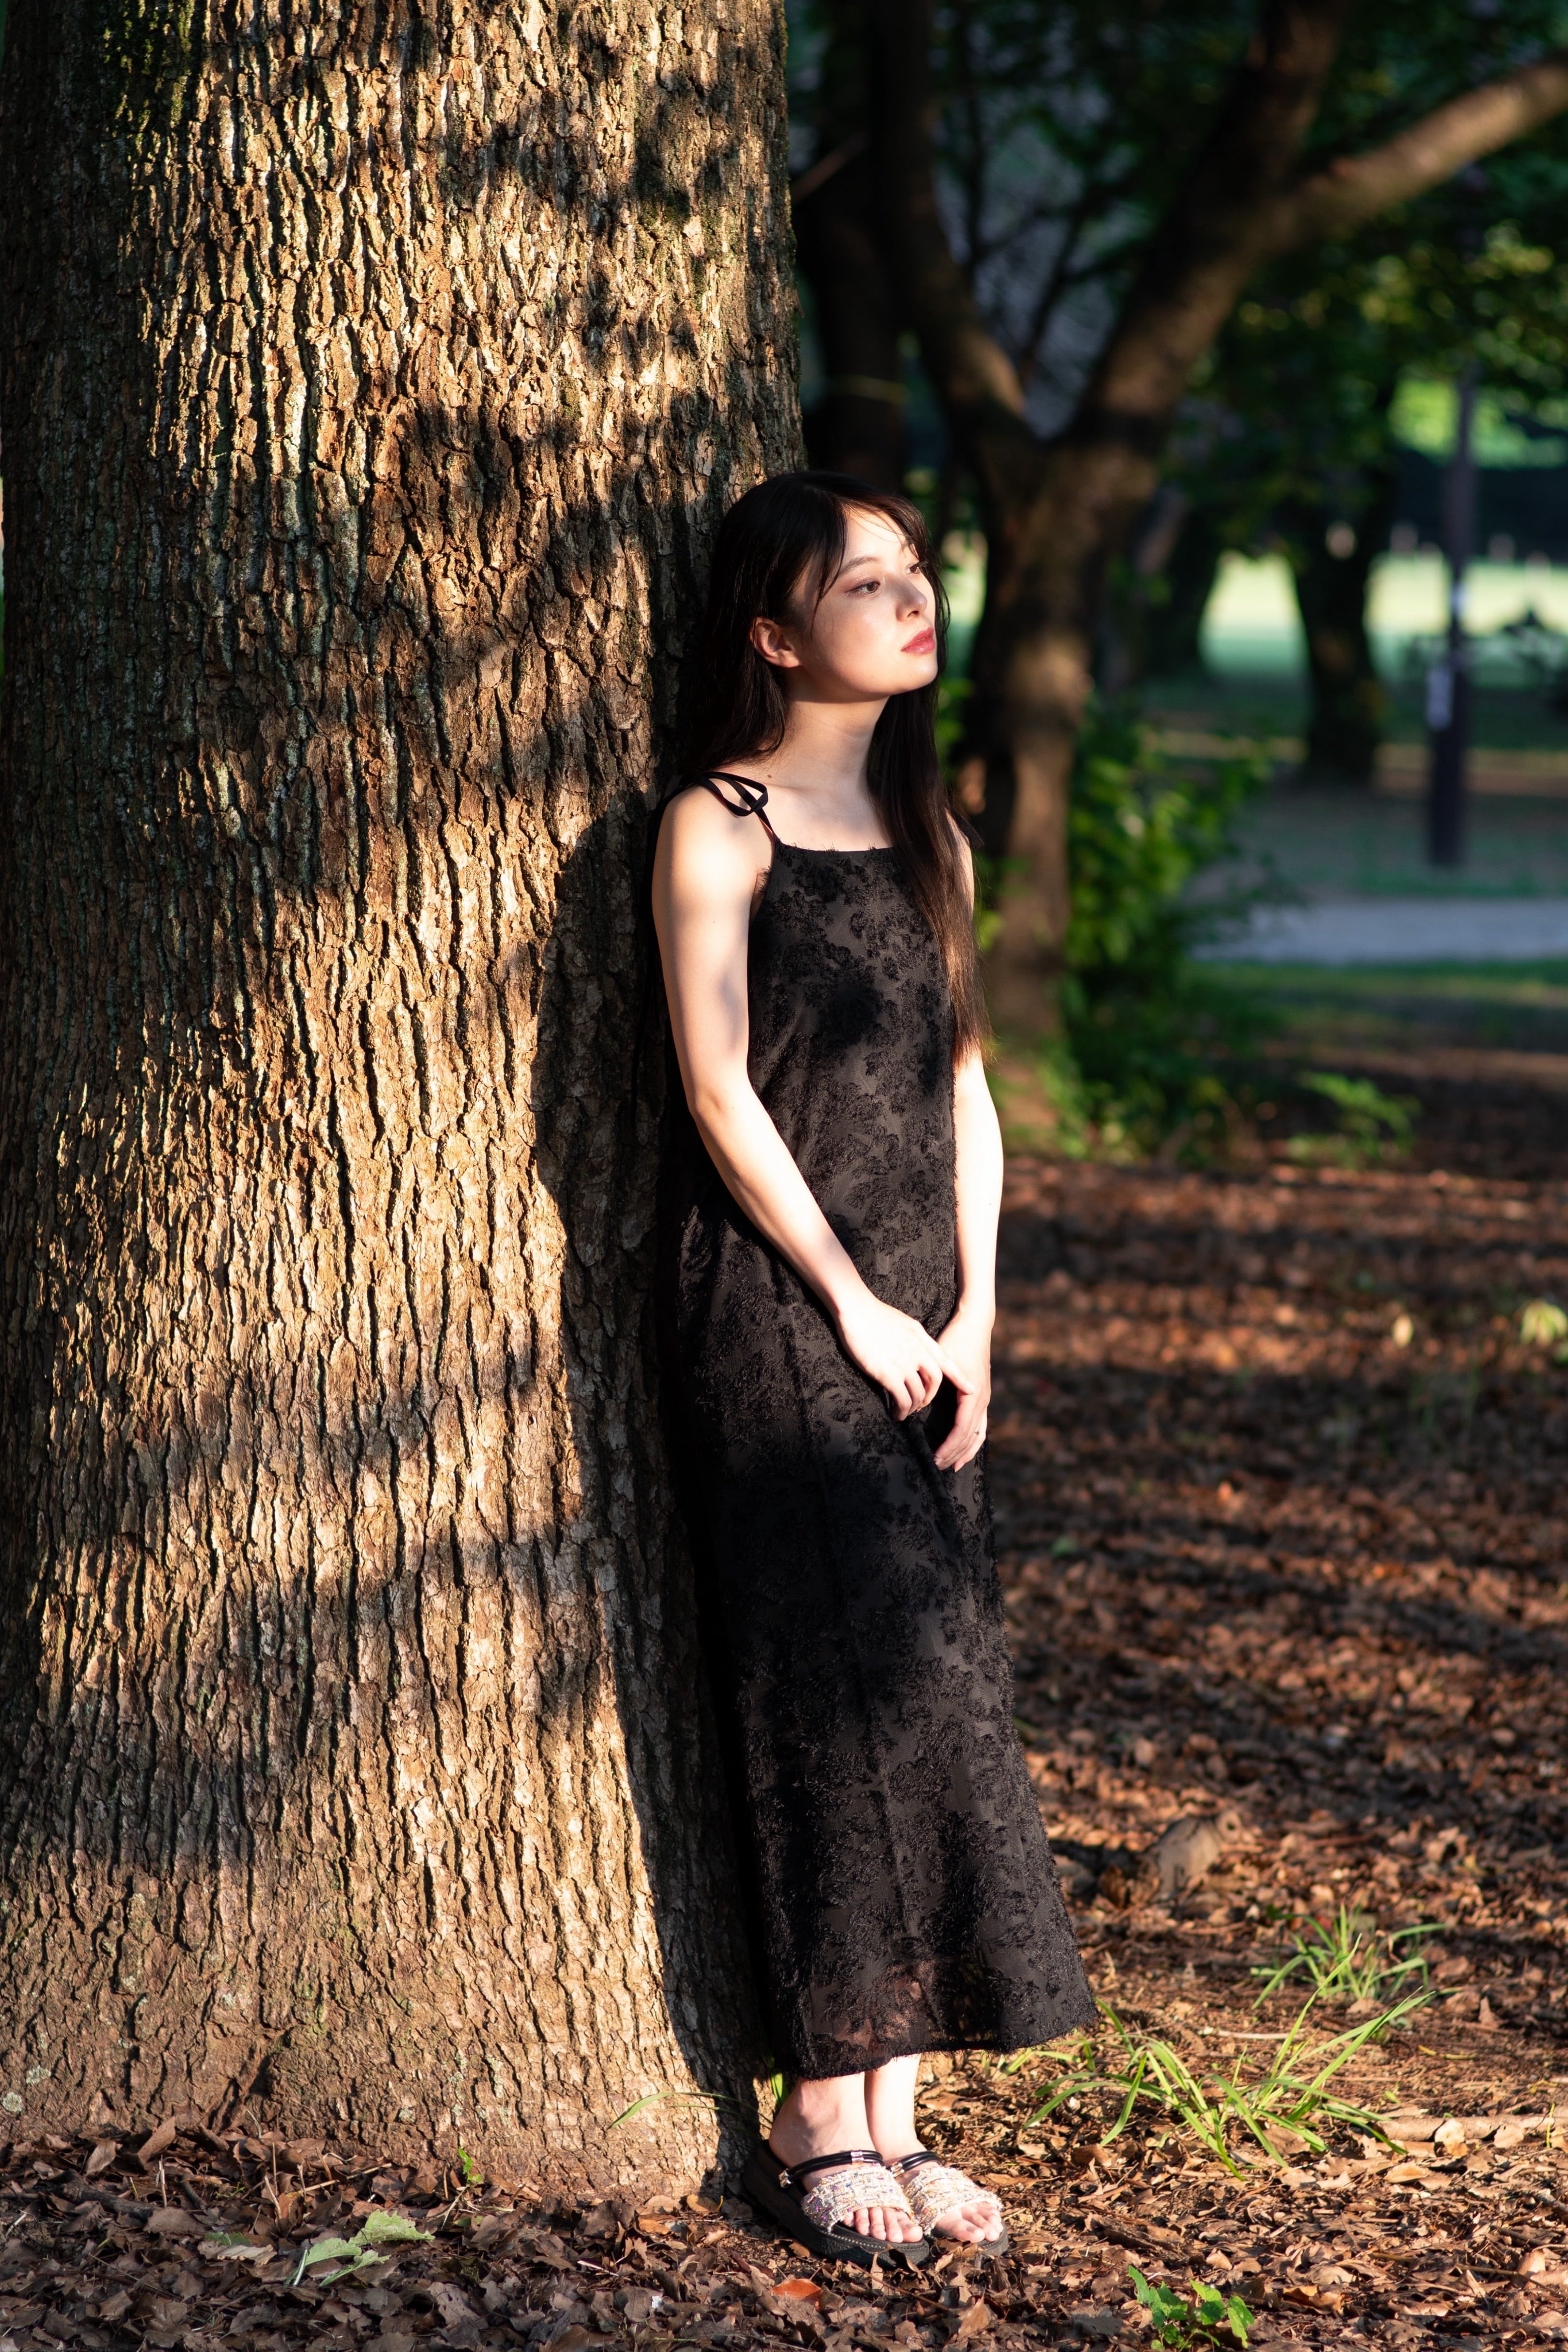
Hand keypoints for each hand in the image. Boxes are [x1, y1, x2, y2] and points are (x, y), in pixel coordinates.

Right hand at [835, 1286, 969, 1420]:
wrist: (856, 1309)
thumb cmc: (874, 1314)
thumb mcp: (904, 1322)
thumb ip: (915, 1337)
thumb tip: (918, 1347)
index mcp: (921, 1338)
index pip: (946, 1361)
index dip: (960, 1378)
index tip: (970, 1389)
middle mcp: (917, 1352)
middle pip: (935, 1381)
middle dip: (930, 1396)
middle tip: (921, 1404)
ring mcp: (904, 1364)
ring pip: (919, 1393)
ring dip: (914, 1407)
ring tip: (905, 1411)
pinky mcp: (888, 1374)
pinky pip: (902, 1399)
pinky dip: (902, 1410)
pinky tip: (896, 1413)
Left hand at [931, 1306, 991, 1470]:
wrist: (975, 1325)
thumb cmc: (956, 1340)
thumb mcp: (942, 1360)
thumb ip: (933, 1383)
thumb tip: (920, 1404)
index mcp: (972, 1394)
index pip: (961, 1429)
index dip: (948, 1446)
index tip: (934, 1459)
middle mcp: (981, 1400)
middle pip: (970, 1436)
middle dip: (955, 1454)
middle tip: (937, 1466)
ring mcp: (984, 1399)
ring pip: (978, 1434)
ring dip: (966, 1451)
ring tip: (952, 1465)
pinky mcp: (981, 1395)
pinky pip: (980, 1425)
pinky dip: (972, 1439)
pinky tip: (963, 1447)